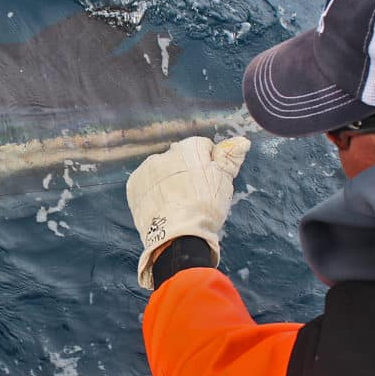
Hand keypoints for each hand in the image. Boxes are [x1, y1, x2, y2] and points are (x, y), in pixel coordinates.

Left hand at [126, 136, 250, 288]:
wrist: (178, 235)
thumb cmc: (206, 206)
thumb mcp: (224, 180)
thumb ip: (230, 157)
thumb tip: (241, 140)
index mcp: (189, 147)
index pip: (202, 148)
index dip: (209, 165)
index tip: (208, 183)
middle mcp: (165, 152)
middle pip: (180, 158)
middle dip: (187, 171)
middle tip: (193, 195)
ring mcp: (147, 169)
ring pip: (162, 170)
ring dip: (168, 180)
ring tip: (177, 202)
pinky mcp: (133, 185)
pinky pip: (146, 183)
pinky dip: (153, 191)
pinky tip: (162, 205)